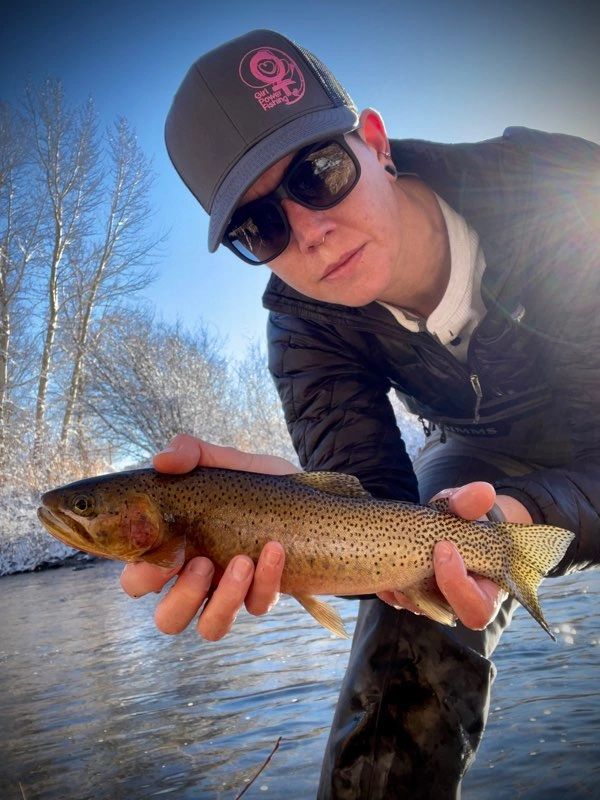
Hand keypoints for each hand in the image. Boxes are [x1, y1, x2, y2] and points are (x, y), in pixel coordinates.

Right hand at [120, 434, 298, 639]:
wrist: (314, 495)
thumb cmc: (258, 484)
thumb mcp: (227, 462)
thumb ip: (191, 454)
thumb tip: (162, 460)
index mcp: (177, 549)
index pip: (137, 576)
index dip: (138, 572)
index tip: (155, 547)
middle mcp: (199, 579)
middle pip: (168, 618)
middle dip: (180, 598)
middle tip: (198, 563)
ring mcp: (232, 592)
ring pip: (210, 628)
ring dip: (223, 600)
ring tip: (241, 562)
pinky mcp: (265, 595)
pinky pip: (258, 606)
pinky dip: (266, 580)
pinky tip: (275, 550)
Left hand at [377, 482, 530, 629]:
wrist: (451, 521)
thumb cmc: (467, 518)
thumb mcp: (468, 507)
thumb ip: (472, 502)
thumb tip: (484, 491)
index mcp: (486, 590)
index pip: (478, 608)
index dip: (459, 585)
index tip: (444, 547)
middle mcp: (459, 600)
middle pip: (443, 612)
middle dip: (425, 589)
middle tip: (412, 558)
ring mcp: (433, 598)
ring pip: (416, 605)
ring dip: (402, 586)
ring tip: (394, 556)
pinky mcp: (410, 591)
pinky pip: (396, 596)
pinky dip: (387, 583)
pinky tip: (381, 563)